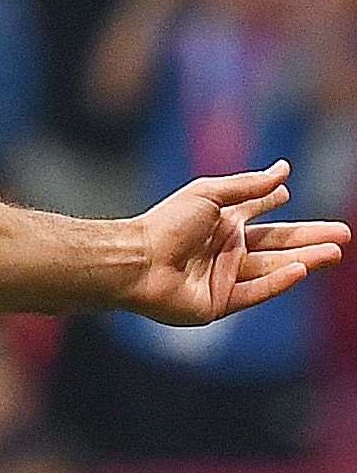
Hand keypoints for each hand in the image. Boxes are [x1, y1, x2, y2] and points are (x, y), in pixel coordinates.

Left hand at [126, 160, 348, 324]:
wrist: (136, 259)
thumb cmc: (166, 224)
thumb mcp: (209, 194)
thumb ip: (249, 186)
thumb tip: (285, 170)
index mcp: (219, 224)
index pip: (256, 212)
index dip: (271, 202)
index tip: (286, 191)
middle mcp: (225, 250)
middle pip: (276, 244)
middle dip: (310, 239)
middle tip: (344, 234)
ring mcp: (225, 277)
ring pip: (273, 268)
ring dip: (305, 260)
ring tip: (334, 251)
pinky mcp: (220, 302)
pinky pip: (257, 291)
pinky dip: (279, 281)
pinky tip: (301, 270)